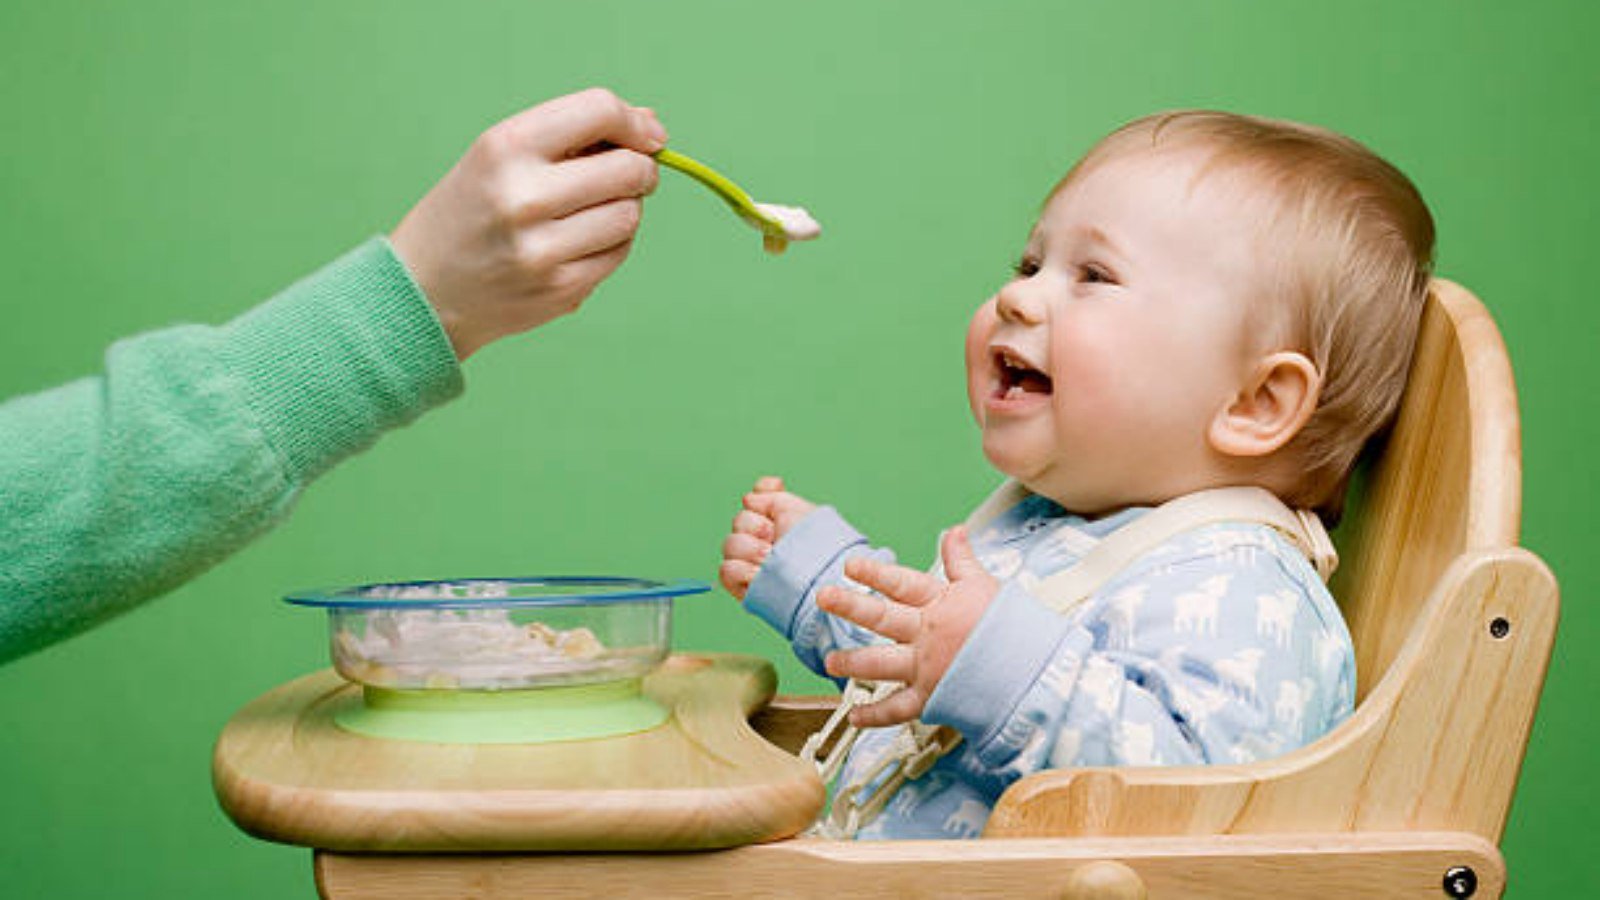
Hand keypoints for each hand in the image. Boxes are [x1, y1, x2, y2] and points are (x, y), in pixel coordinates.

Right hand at [390, 88, 668, 359]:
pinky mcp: (560, 289)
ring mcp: (542, 248)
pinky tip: (580, 242)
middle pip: (629, 169)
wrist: (423, 289)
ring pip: (630, 215)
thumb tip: (651, 123)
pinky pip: (618, 253)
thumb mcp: (500, 156)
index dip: (635, 122)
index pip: (598, 110)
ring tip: (593, 211)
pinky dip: (612, 243)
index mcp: (505, 147)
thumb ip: (573, 135)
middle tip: (630, 176)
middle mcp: (523, 196)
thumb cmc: (471, 211)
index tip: (649, 136)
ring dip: (625, 209)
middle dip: (641, 169)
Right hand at [718, 476, 815, 599]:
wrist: (820, 578)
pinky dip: (743, 570)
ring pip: (730, 544)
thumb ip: (771, 496)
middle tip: (777, 539)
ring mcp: (752, 564)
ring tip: (770, 559)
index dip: (761, 497)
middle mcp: (764, 541)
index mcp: (778, 522)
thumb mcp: (798, 511)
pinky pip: (727, 570)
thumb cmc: (816, 546)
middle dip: (757, 526)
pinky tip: (760, 574)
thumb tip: (748, 499)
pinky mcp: (744, 586)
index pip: (755, 500)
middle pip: (739, 521)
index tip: (775, 501)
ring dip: (751, 549)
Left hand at [818, 526, 998, 726]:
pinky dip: (875, 715)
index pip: (902, 583)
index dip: (875, 573)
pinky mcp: (932, 697)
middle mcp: (927, 634)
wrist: (1033, 671)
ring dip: (853, 661)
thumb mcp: (985, 586)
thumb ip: (961, 560)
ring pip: (881, 663)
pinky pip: (898, 708)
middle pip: (882, 617)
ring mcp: (927, 667)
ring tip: (829, 660)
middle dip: (850, 606)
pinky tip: (855, 715)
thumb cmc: (1009, 627)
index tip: (849, 566)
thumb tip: (953, 530)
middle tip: (824, 597)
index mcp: (940, 604)